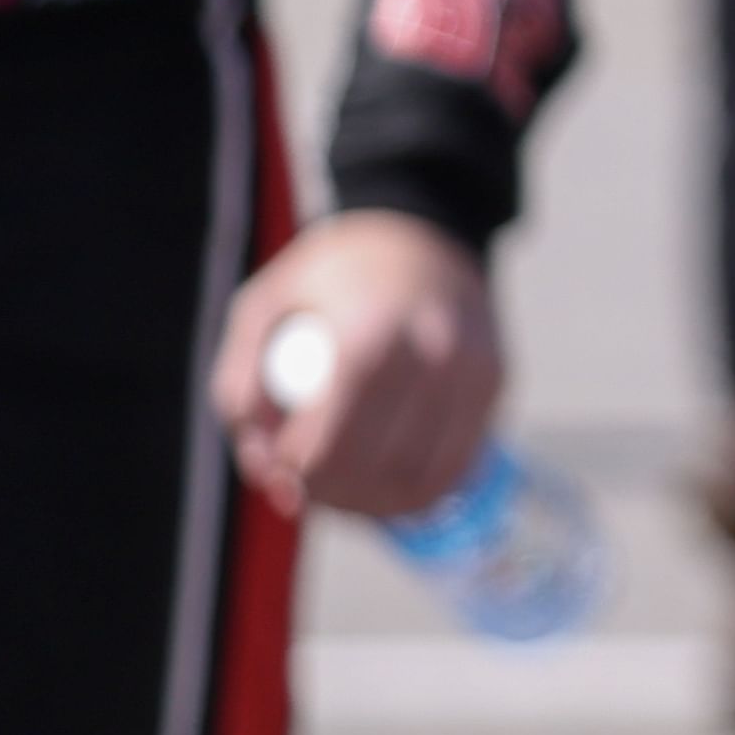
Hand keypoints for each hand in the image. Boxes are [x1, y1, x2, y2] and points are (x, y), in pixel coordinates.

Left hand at [214, 211, 502, 518]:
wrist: (422, 230)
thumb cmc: (332, 273)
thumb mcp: (262, 305)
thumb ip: (239, 382)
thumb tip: (264, 459)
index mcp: (370, 337)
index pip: (328, 449)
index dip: (295, 475)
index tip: (278, 465)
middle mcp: (433, 354)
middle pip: (374, 471)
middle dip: (331, 496)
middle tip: (305, 485)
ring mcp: (472, 368)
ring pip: (423, 480)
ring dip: (377, 504)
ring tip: (346, 492)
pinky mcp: (496, 379)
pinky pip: (460, 462)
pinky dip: (422, 489)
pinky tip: (390, 487)